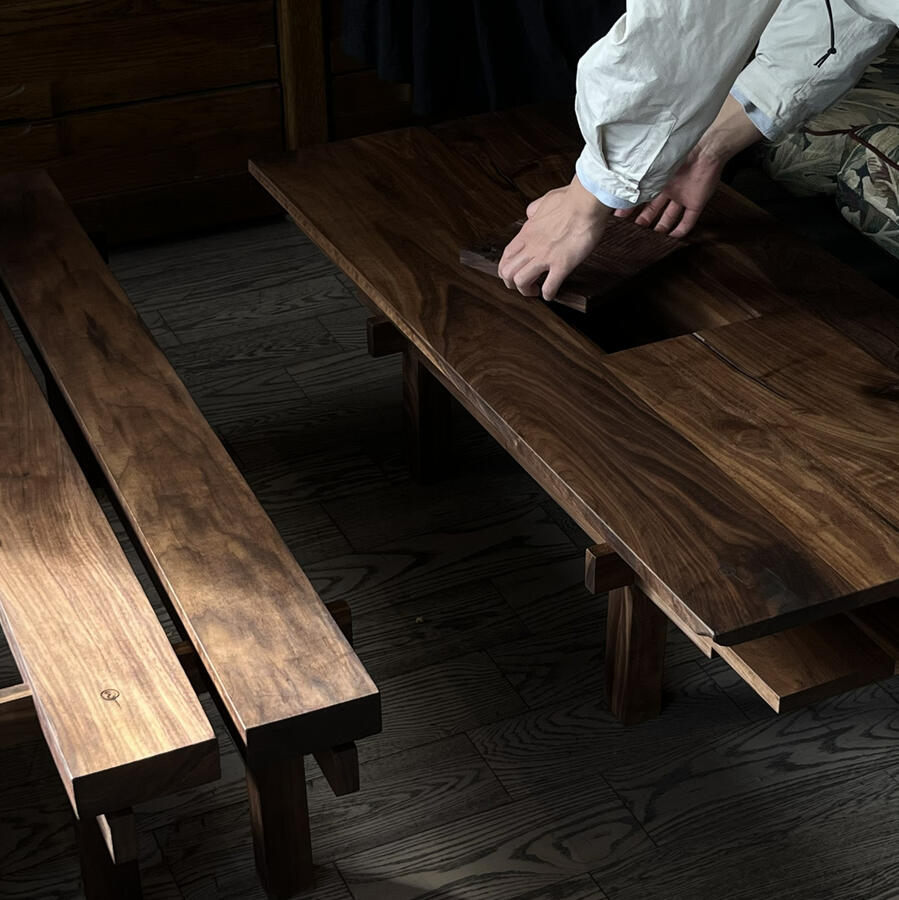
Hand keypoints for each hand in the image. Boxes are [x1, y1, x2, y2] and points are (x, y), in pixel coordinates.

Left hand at [498, 175, 609, 301]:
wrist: (586, 201)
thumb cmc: (571, 199)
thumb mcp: (545, 200)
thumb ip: (535, 208)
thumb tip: (530, 213)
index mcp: (527, 232)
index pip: (505, 256)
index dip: (506, 270)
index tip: (514, 274)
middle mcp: (532, 246)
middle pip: (507, 272)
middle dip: (511, 284)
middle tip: (523, 286)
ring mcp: (545, 256)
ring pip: (521, 281)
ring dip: (526, 291)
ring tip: (536, 291)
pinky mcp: (562, 264)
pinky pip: (549, 286)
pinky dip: (548, 294)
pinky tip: (552, 294)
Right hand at [615, 145, 724, 237]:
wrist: (704, 151)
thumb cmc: (678, 154)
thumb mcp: (654, 169)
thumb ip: (638, 181)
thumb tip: (617, 188)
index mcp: (659, 178)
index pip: (643, 196)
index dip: (631, 206)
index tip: (619, 216)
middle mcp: (670, 188)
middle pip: (655, 208)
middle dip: (644, 220)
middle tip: (634, 230)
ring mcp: (683, 196)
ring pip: (670, 216)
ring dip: (661, 227)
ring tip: (650, 238)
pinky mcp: (696, 203)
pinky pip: (688, 220)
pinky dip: (680, 230)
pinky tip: (673, 238)